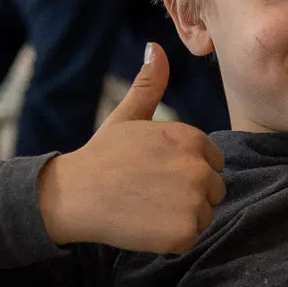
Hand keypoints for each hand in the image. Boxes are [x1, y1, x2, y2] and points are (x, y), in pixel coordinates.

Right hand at [37, 44, 226, 253]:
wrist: (73, 195)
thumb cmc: (101, 156)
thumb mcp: (128, 116)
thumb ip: (150, 85)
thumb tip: (156, 47)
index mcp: (191, 138)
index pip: (213, 163)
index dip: (186, 171)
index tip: (156, 174)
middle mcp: (198, 167)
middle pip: (213, 191)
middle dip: (188, 195)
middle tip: (149, 193)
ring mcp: (193, 201)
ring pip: (204, 215)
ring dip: (181, 218)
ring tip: (146, 208)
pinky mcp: (184, 231)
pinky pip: (191, 238)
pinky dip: (171, 239)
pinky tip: (145, 226)